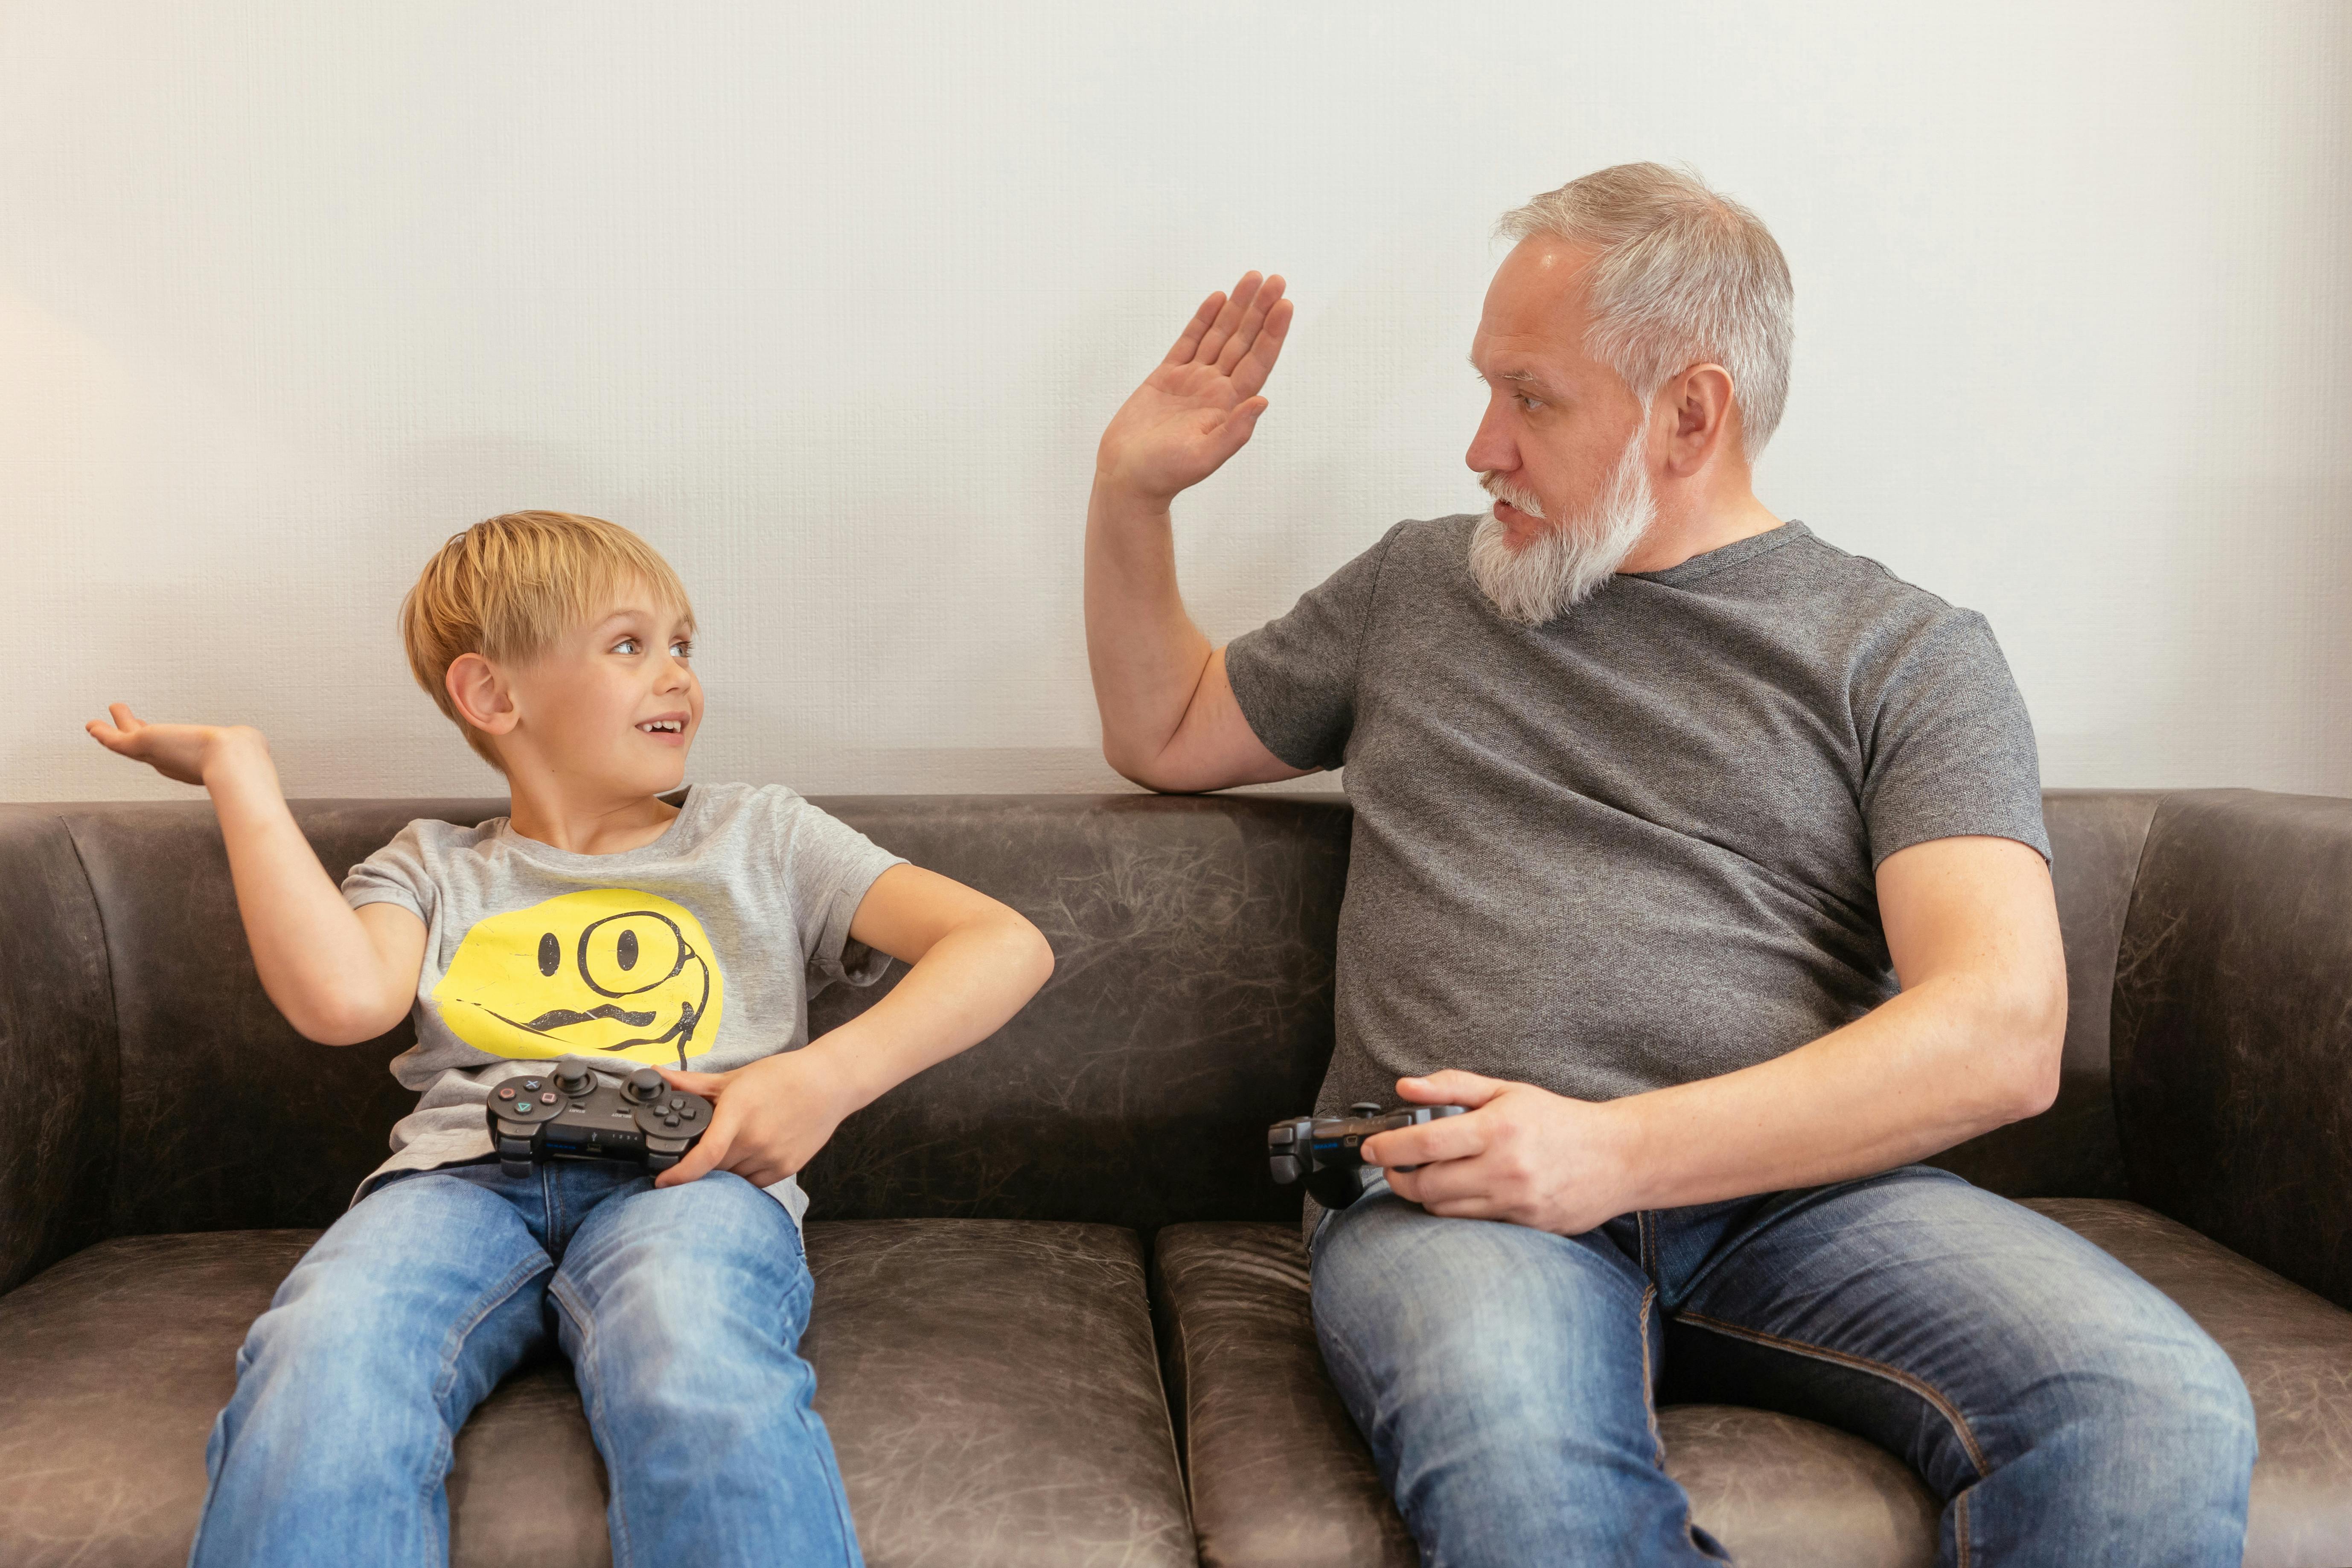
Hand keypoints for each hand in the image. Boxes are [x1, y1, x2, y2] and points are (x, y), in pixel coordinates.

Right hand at [86, 703, 264, 786]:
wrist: (232, 761)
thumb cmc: (244, 759)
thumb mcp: (241, 745)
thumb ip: (242, 744)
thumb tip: (253, 741)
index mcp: (191, 761)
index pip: (170, 751)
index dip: (161, 742)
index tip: (153, 733)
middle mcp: (171, 761)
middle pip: (146, 749)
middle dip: (134, 736)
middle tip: (122, 723)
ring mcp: (156, 755)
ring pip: (127, 743)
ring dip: (112, 731)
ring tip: (95, 724)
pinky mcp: (143, 744)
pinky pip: (116, 740)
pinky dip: (103, 733)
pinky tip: (92, 725)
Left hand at [652, 1048, 862, 1188]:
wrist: (829, 1083)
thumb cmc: (783, 1076)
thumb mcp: (736, 1077)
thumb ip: (694, 1083)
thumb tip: (658, 1074)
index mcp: (738, 1113)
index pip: (704, 1155)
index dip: (679, 1175)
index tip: (661, 1181)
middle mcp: (755, 1139)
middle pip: (713, 1168)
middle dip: (702, 1161)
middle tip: (702, 1148)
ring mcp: (772, 1156)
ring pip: (732, 1178)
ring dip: (725, 1168)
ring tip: (734, 1144)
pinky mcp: (786, 1168)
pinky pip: (753, 1182)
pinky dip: (745, 1172)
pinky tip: (752, 1152)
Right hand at [1096, 271, 1293, 503]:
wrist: (1127, 477)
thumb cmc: (1164, 474)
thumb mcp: (1204, 458)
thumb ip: (1235, 432)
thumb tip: (1263, 401)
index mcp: (1228, 406)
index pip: (1258, 362)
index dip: (1272, 333)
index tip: (1285, 304)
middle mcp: (1215, 389)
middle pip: (1243, 341)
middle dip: (1259, 310)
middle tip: (1276, 280)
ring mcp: (1192, 380)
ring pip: (1220, 335)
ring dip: (1237, 307)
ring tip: (1253, 279)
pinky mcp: (1167, 376)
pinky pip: (1190, 340)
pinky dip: (1203, 319)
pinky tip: (1218, 299)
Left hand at [1364, 1071, 1643, 1234]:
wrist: (1619, 1158)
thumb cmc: (1559, 1120)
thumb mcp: (1507, 1091)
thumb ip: (1453, 1086)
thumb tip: (1404, 1087)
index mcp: (1497, 1128)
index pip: (1425, 1144)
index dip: (1388, 1148)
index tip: (1370, 1147)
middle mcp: (1505, 1168)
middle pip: (1428, 1186)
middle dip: (1400, 1177)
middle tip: (1394, 1167)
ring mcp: (1516, 1202)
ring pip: (1445, 1210)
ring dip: (1425, 1197)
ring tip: (1427, 1178)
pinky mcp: (1526, 1226)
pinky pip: (1473, 1224)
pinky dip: (1456, 1211)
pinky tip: (1460, 1194)